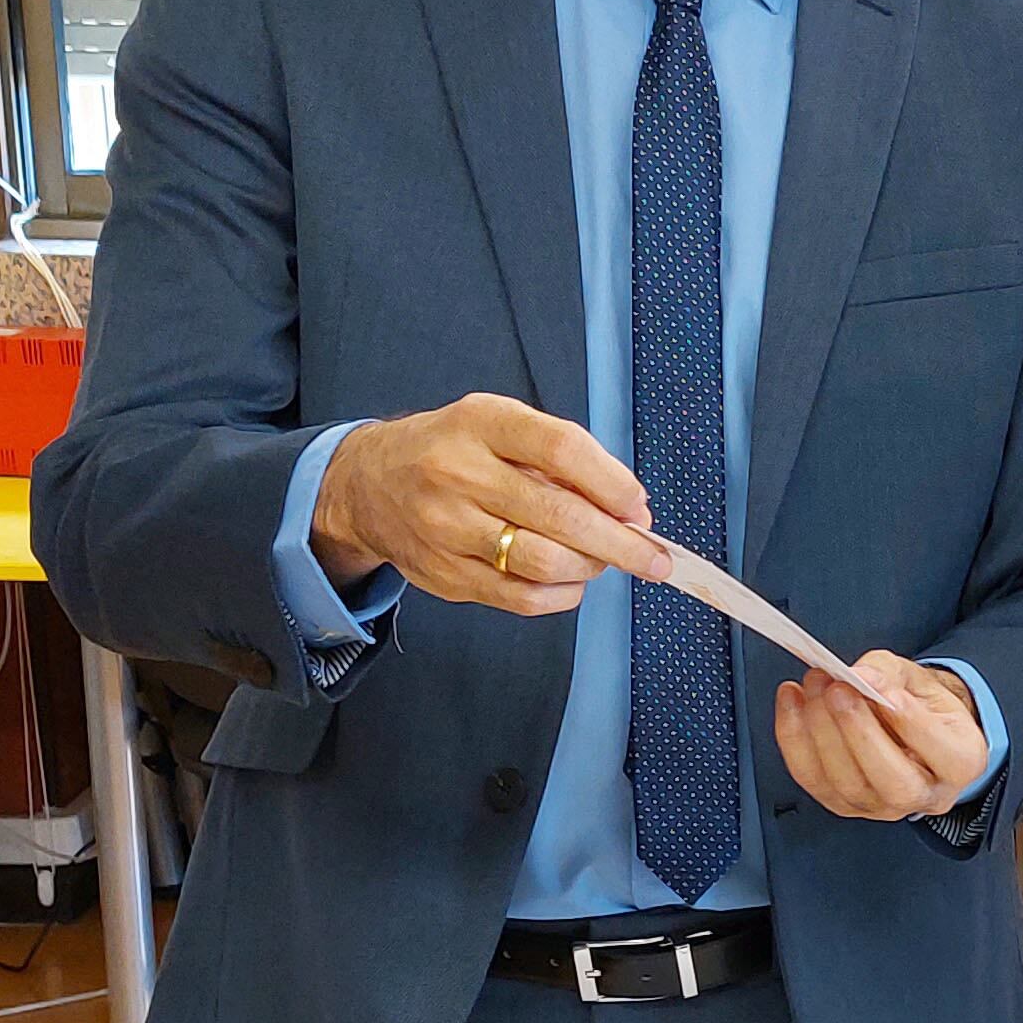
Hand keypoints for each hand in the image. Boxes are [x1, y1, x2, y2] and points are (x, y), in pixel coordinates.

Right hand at [312, 396, 671, 615]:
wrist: (368, 485)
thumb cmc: (451, 451)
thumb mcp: (496, 425)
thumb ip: (558, 458)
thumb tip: (628, 508)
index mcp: (481, 423)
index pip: (561, 449)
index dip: (612, 483)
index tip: (638, 506)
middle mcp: (458, 473)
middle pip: (559, 516)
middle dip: (621, 542)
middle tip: (654, 558)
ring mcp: (447, 528)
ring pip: (543, 563)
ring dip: (590, 568)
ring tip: (602, 560)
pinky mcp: (445, 575)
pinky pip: (522, 599)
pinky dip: (562, 595)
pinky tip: (571, 581)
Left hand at [774, 655, 988, 822]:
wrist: (906, 727)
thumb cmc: (919, 705)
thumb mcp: (918, 678)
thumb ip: (889, 674)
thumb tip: (861, 676)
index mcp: (961, 762)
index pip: (943, 753)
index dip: (911, 722)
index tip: (885, 690)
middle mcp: (925, 795)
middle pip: (893, 781)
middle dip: (859, 732)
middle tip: (838, 689)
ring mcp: (882, 807)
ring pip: (848, 784)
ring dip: (822, 731)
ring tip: (814, 686)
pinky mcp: (844, 805)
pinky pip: (812, 779)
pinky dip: (793, 738)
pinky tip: (791, 701)